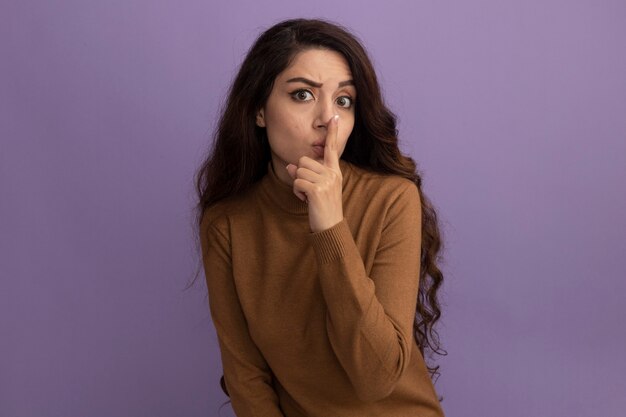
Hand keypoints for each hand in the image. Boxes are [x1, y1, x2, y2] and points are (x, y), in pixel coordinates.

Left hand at [286, 115, 343, 232]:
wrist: (331, 227)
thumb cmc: (323, 209)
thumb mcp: (316, 189)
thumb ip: (306, 175)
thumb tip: (290, 167)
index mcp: (334, 172)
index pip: (332, 149)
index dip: (333, 133)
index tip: (336, 117)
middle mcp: (332, 174)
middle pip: (304, 161)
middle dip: (301, 175)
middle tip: (310, 191)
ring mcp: (326, 181)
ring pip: (299, 171)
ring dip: (299, 185)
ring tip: (309, 196)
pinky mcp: (318, 190)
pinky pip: (297, 182)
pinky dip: (298, 192)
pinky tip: (306, 200)